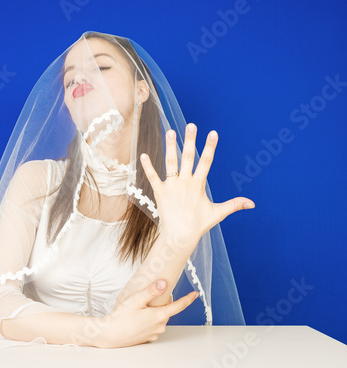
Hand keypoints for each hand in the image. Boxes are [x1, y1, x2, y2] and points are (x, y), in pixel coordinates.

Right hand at [96, 279, 197, 347]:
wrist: (109, 334)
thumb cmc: (120, 318)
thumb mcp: (136, 300)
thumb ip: (151, 291)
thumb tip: (164, 283)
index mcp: (159, 316)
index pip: (178, 306)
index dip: (188, 299)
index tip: (195, 294)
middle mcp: (159, 326)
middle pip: (167, 310)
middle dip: (162, 302)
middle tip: (149, 296)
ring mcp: (154, 333)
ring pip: (160, 318)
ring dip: (155, 311)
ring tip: (140, 307)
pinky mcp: (148, 337)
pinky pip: (154, 325)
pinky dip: (149, 319)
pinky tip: (138, 317)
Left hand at [140, 124, 254, 245]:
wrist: (180, 236)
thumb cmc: (198, 225)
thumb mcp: (218, 213)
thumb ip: (234, 205)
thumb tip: (253, 204)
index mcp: (198, 184)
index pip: (206, 162)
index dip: (210, 147)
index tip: (213, 133)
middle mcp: (185, 182)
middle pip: (189, 157)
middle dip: (191, 140)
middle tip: (191, 125)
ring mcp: (171, 186)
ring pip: (171, 163)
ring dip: (170, 147)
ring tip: (170, 131)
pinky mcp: (159, 192)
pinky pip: (152, 177)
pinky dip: (147, 166)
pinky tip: (143, 154)